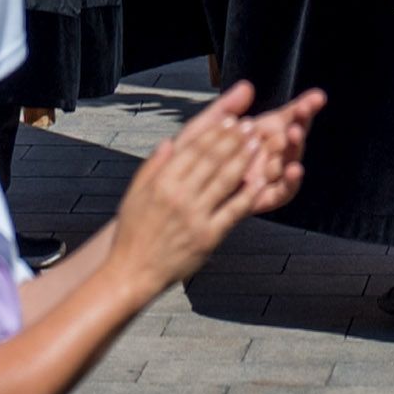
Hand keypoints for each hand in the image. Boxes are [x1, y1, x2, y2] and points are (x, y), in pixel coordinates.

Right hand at [107, 79, 322, 290]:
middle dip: (234, 139)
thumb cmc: (133, 233)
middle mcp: (179, 196)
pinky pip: (233, 211)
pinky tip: (260, 180)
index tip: (230, 120)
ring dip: (244, 159)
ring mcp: (195, 216)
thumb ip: (153, 167)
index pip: (194, 149)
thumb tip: (168, 142)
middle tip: (250, 125)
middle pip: (213, 160)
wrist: (133, 272)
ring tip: (257, 144)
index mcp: (162, 182)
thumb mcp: (134, 195)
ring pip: (225, 180)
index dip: (215, 132)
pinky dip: (248, 194)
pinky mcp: (208, 237)